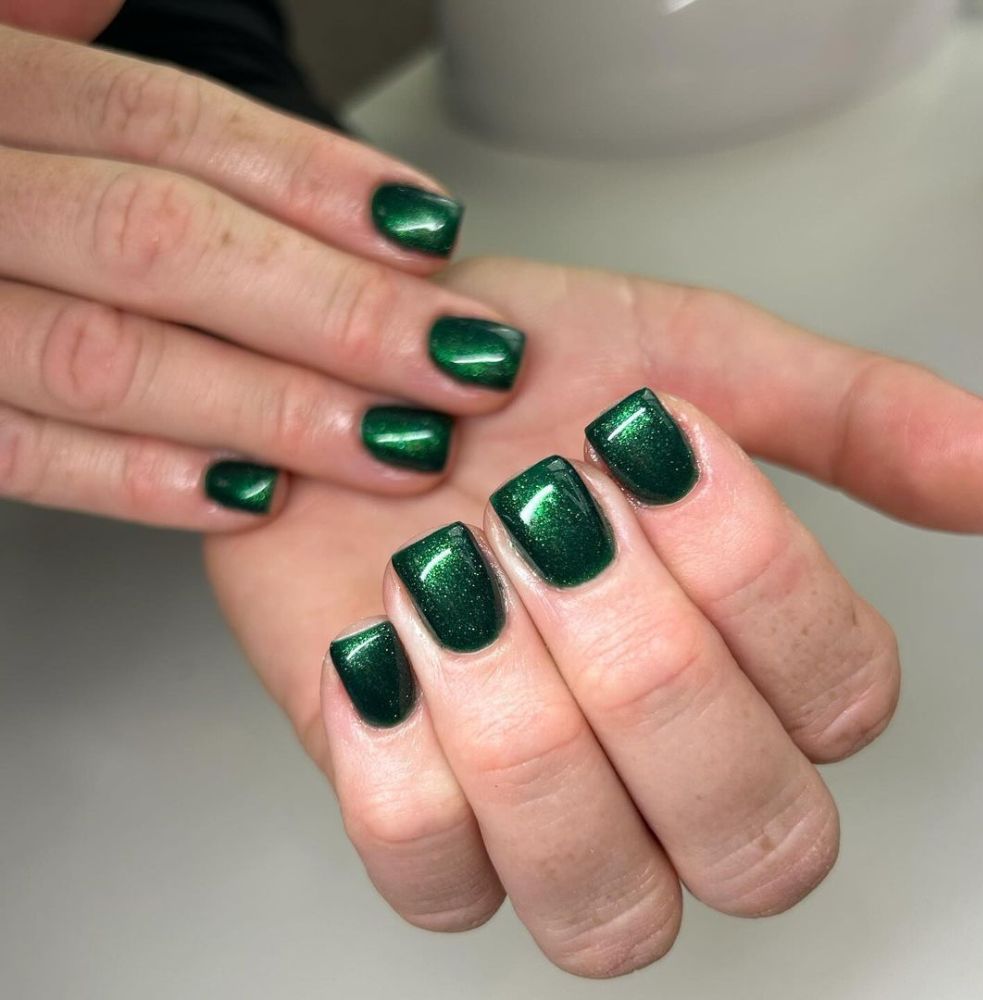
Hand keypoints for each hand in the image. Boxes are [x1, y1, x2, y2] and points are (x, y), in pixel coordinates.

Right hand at [0, 20, 524, 527]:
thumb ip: (41, 29)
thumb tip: (110, 0)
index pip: (165, 126)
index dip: (312, 183)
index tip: (433, 236)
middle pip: (162, 244)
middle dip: (329, 313)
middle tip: (456, 366)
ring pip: (105, 357)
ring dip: (266, 409)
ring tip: (393, 445)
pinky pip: (16, 454)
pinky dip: (132, 479)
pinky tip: (247, 497)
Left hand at [206, 258, 982, 975]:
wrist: (344, 386)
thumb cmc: (512, 384)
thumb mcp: (686, 356)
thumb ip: (845, 417)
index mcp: (755, 664)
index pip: (844, 704)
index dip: (755, 575)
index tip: (645, 448)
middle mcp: (661, 768)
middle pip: (749, 835)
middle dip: (647, 662)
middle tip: (551, 516)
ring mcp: (536, 816)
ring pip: (604, 900)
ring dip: (527, 721)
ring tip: (457, 573)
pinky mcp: (415, 822)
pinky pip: (436, 885)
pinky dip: (406, 765)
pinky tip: (384, 645)